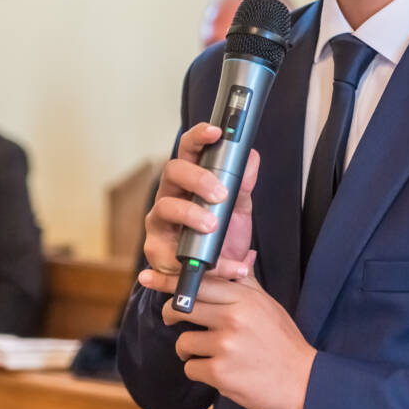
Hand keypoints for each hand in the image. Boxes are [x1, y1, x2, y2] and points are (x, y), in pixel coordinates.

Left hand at [138, 267, 316, 408]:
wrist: (303, 382)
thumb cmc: (283, 342)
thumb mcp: (268, 306)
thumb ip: (247, 283)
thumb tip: (242, 256)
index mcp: (245, 298)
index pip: (200, 282)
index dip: (170, 280)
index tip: (149, 277)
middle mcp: (233, 318)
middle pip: (182, 307)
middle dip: (171, 315)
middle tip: (172, 320)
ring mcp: (226, 346)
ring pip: (183, 342)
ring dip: (190, 350)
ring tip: (210, 354)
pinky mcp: (220, 373)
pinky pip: (190, 368)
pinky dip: (200, 372)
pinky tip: (220, 372)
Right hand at [143, 123, 259, 288]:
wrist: (221, 277)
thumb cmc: (223, 236)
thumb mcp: (238, 209)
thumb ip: (244, 184)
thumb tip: (251, 158)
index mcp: (189, 181)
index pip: (188, 151)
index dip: (198, 137)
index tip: (216, 131)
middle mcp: (170, 196)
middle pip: (172, 171)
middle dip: (197, 178)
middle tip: (221, 194)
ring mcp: (160, 223)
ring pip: (163, 207)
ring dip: (191, 215)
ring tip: (214, 227)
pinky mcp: (157, 251)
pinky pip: (171, 252)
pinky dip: (203, 260)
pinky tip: (224, 265)